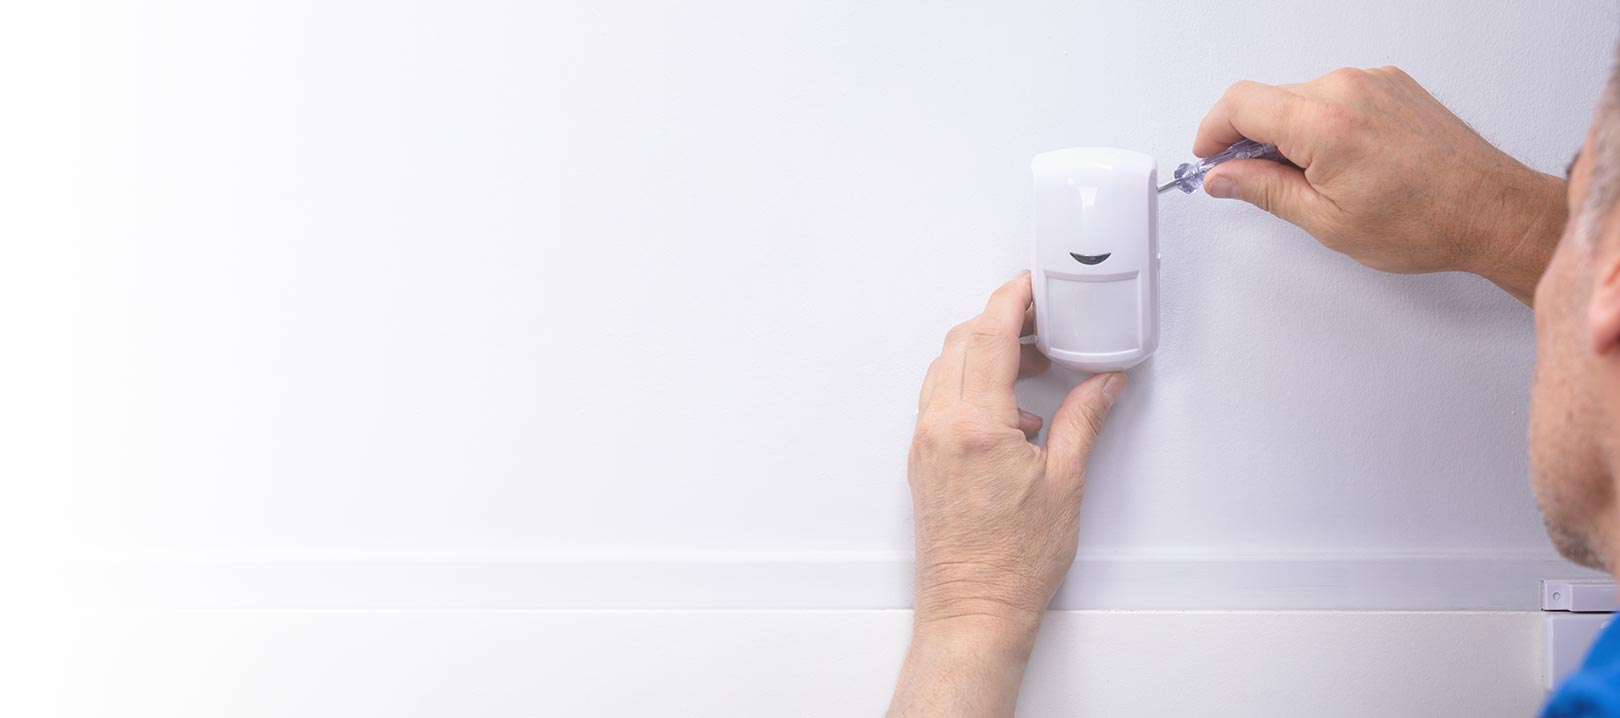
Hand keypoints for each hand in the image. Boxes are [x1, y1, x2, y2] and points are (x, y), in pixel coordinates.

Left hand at [889, 271, 1125, 717]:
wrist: (973, 611)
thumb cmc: (1012, 564)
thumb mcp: (1065, 484)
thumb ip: (1082, 420)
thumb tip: (1102, 383)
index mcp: (976, 426)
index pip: (990, 336)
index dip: (1013, 300)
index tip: (1033, 284)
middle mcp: (940, 427)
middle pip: (961, 342)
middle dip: (1000, 318)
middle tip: (1041, 317)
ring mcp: (925, 443)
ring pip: (946, 368)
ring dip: (983, 350)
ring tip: (1031, 361)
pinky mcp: (923, 460)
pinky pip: (940, 398)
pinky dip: (971, 382)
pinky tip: (1012, 408)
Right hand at [1195, 66, 1566, 303]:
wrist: (1490, 210)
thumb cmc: (1425, 221)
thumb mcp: (1325, 220)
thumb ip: (1263, 190)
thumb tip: (1223, 177)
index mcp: (1324, 124)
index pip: (1240, 104)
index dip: (1212, 131)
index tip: (1209, 155)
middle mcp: (1348, 90)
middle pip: (1267, 98)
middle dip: (1248, 136)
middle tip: (1250, 177)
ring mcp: (1373, 82)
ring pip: (1300, 96)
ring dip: (1287, 130)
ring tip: (1307, 177)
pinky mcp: (1392, 84)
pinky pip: (1334, 94)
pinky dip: (1320, 121)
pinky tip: (1336, 159)